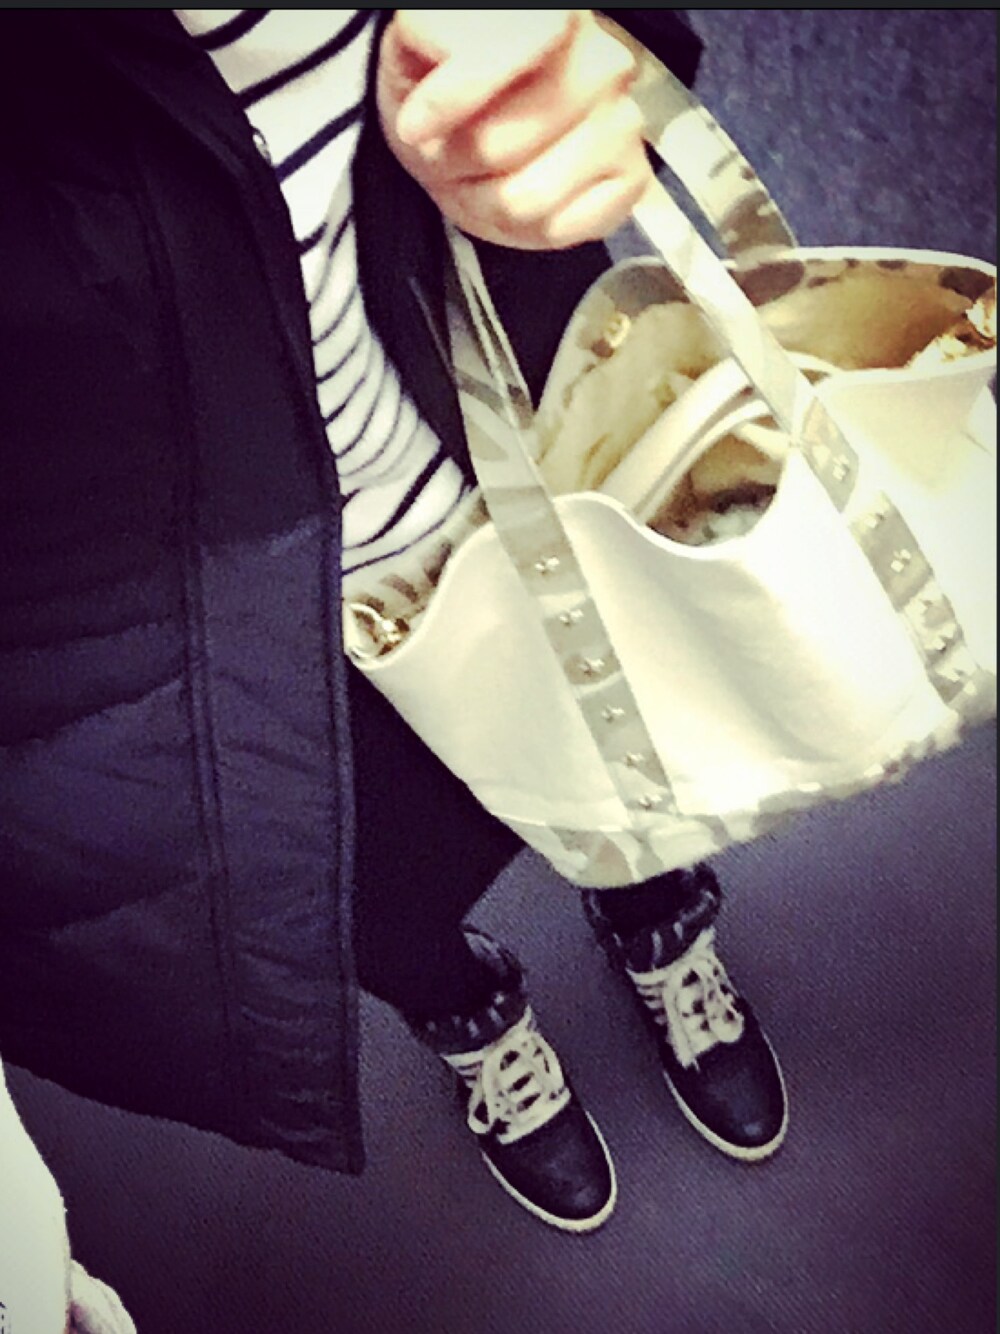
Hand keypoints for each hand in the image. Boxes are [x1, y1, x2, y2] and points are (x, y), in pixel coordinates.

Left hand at [376, 10, 649, 249]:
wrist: (473, 120)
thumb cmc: (444, 80)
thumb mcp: (418, 43)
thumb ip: (433, 35)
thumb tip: (445, 75)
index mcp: (555, 13)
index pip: (523, 45)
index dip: (459, 95)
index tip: (415, 127)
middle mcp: (603, 62)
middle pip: (503, 145)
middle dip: (455, 163)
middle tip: (444, 154)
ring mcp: (622, 123)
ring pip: (527, 200)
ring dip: (482, 202)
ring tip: (475, 178)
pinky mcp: (631, 179)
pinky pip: (561, 230)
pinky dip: (523, 230)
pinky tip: (516, 200)